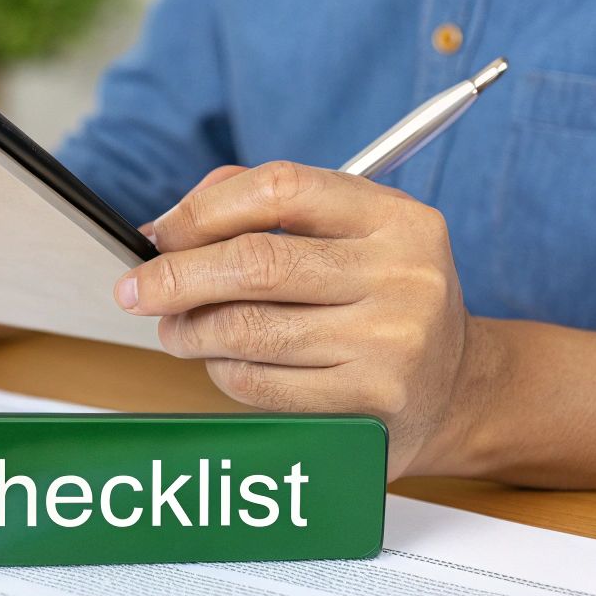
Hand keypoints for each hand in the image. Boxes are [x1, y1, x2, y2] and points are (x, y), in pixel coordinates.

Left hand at [114, 162, 483, 477]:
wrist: (459, 388)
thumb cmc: (381, 299)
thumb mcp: (353, 235)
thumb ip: (269, 208)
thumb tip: (170, 222)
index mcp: (397, 218)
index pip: (281, 189)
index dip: (204, 209)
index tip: (162, 233)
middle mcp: (403, 277)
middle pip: (257, 263)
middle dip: (176, 276)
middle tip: (136, 289)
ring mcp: (391, 346)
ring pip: (248, 330)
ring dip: (190, 330)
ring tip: (175, 329)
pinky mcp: (369, 406)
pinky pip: (260, 384)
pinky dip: (221, 371)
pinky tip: (220, 362)